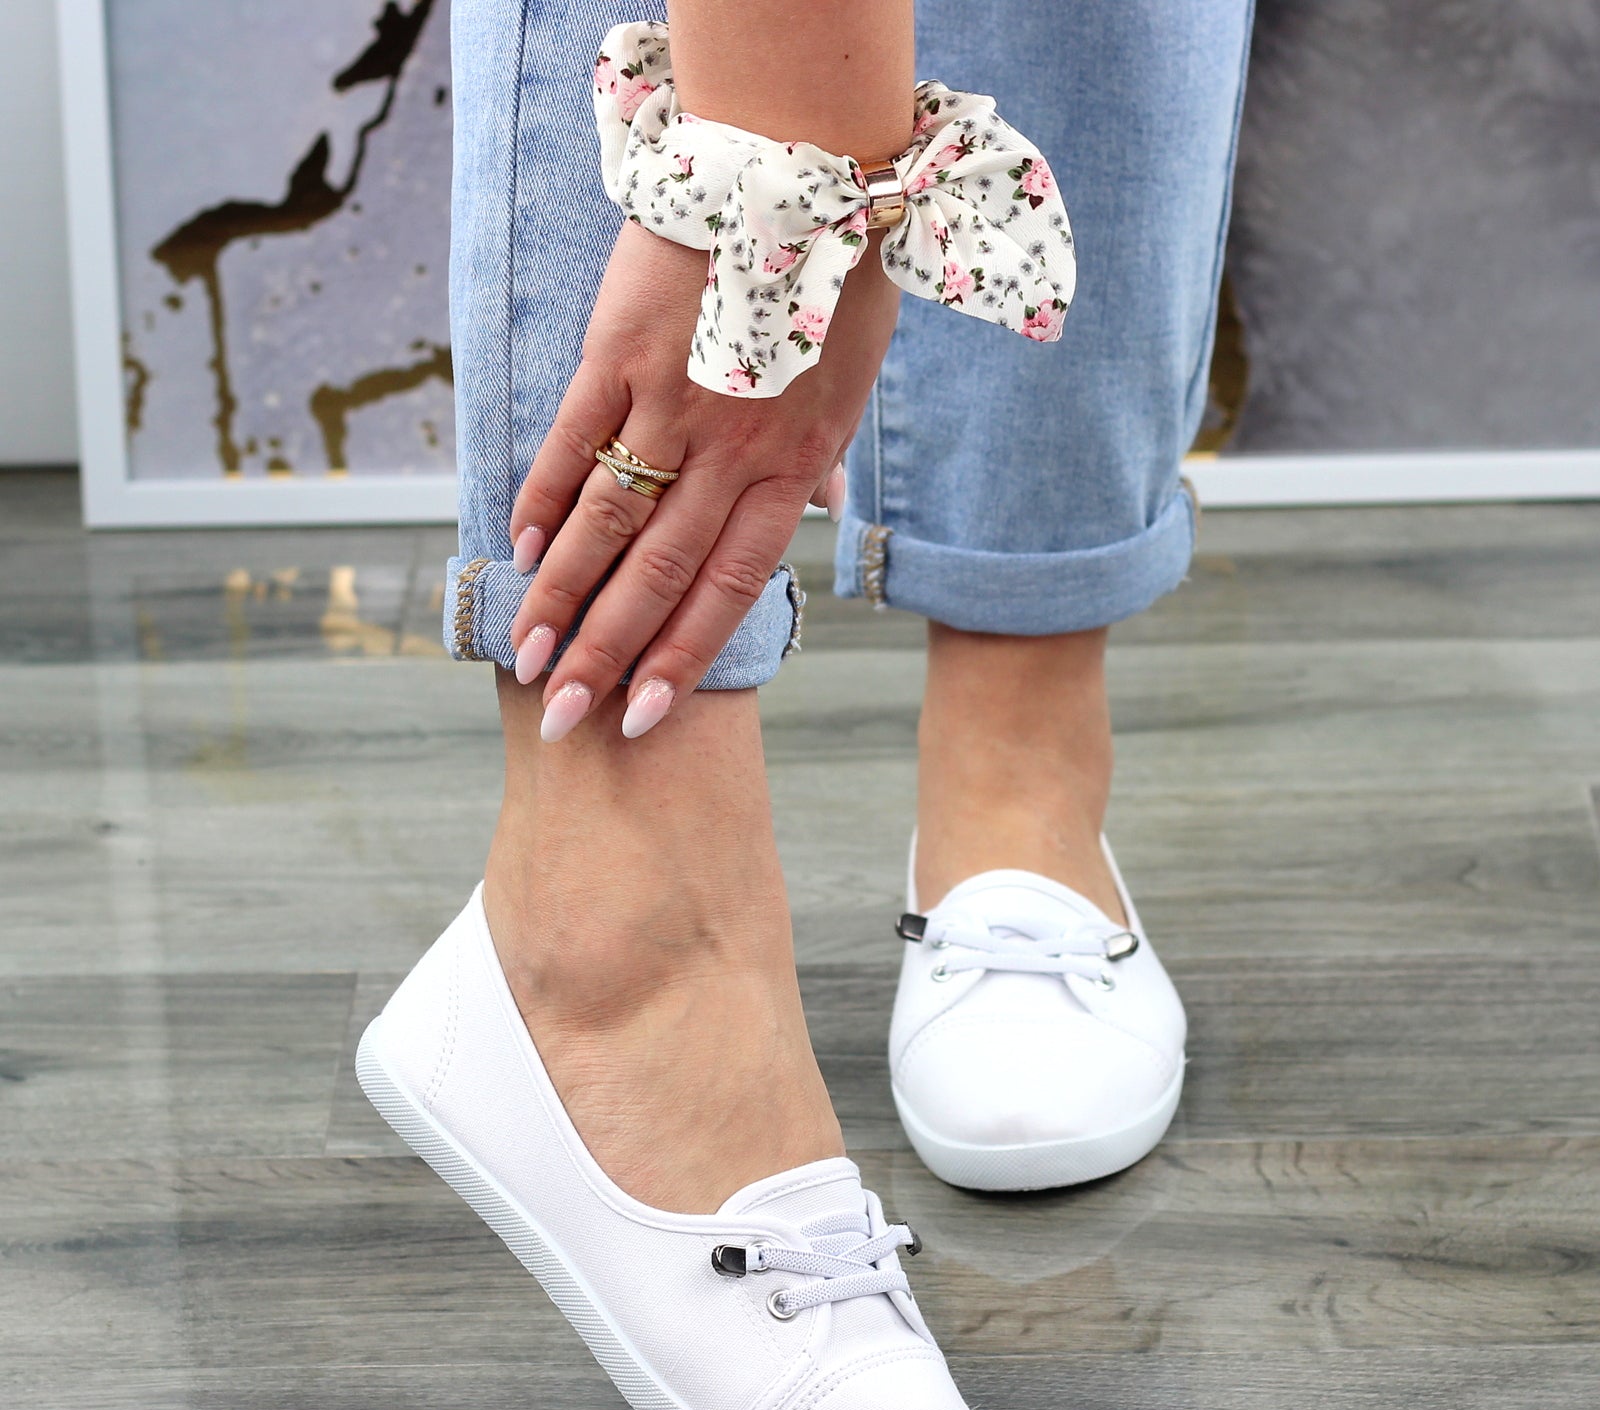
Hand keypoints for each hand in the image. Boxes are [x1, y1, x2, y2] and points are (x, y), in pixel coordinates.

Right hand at [504, 219, 898, 739]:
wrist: (802, 166)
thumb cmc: (837, 279)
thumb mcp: (853, 383)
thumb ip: (823, 457)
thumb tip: (824, 509)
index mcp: (790, 467)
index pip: (727, 589)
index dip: (679, 657)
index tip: (638, 716)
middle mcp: (730, 451)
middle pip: (655, 575)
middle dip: (605, 653)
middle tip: (562, 714)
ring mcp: (672, 401)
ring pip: (607, 520)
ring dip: (561, 593)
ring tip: (525, 652)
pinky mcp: (621, 349)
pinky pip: (575, 438)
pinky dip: (546, 494)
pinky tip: (520, 546)